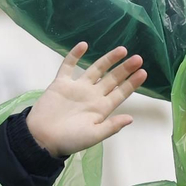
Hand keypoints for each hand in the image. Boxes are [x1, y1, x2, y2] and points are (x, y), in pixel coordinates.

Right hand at [24, 43, 145, 157]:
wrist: (41, 138)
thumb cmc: (69, 140)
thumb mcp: (93, 136)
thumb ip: (111, 127)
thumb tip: (131, 119)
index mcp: (101, 109)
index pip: (120, 93)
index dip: (132, 83)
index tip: (143, 72)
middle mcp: (92, 95)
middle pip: (112, 79)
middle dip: (124, 69)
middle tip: (138, 58)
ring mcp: (77, 88)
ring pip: (95, 69)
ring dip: (108, 59)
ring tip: (122, 50)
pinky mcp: (61, 83)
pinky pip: (68, 66)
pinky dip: (74, 55)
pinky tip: (83, 45)